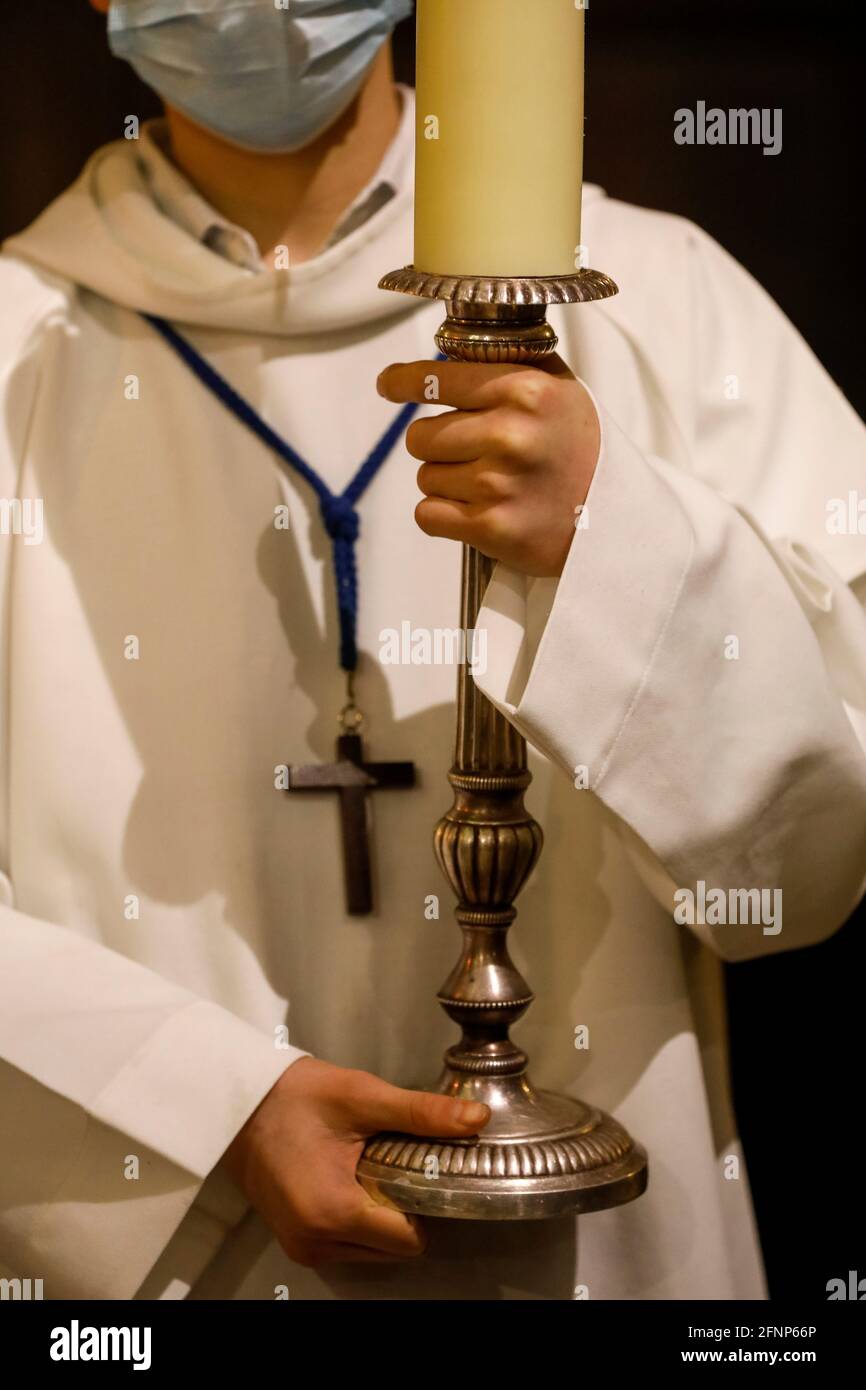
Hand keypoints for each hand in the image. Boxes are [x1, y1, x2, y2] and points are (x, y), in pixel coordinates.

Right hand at [223, 1057, 489, 1267]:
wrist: (239, 1103)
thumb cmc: (298, 1096)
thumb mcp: (363, 1097)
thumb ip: (421, 1114)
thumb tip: (477, 1120)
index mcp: (333, 1212)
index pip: (410, 1239)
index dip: (424, 1202)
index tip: (416, 1165)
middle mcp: (316, 1243)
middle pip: (394, 1247)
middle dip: (402, 1208)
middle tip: (387, 1159)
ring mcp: (303, 1248)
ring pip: (373, 1251)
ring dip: (379, 1215)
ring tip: (363, 1165)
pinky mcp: (296, 1243)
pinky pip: (348, 1246)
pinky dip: (358, 1219)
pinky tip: (346, 1178)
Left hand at [377, 355, 599, 577]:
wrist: (613, 516)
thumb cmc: (577, 446)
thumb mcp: (557, 389)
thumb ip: (506, 365)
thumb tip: (443, 352)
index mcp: (523, 390)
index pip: (436, 379)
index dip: (403, 382)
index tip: (388, 384)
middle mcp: (509, 434)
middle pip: (420, 436)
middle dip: (437, 444)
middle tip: (472, 453)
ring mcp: (498, 484)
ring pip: (425, 477)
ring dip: (446, 482)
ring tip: (489, 484)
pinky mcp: (490, 529)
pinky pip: (428, 514)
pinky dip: (444, 516)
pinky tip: (477, 511)